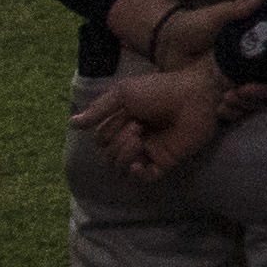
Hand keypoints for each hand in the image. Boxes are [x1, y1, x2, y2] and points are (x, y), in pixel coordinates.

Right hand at [84, 59, 236, 180]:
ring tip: (140, 138)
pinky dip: (135, 173)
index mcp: (123, 121)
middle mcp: (134, 137)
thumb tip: (72, 124)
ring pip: (121, 166)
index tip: (124, 117)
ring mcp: (149, 150)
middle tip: (137, 126)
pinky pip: (143, 178)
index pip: (101, 139)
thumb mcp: (124, 93)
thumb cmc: (160, 89)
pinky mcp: (164, 161)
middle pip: (108, 154)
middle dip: (116, 142)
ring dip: (124, 154)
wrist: (194, 96)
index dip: (106, 131)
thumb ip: (99, 110)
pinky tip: (137, 163)